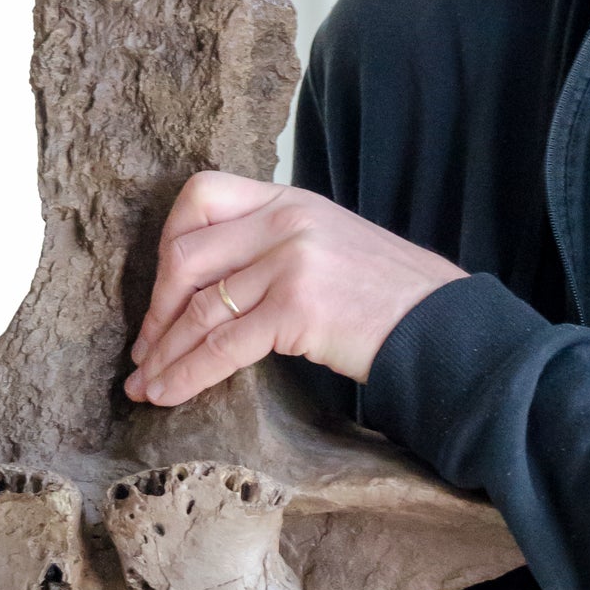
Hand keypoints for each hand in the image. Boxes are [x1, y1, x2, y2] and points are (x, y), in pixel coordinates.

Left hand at [124, 173, 465, 406]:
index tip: (161, 293)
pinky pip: (222, 346)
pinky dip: (186, 375)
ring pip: (198, 309)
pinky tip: (168, 394)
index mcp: (291, 199)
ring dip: (162, 354)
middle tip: (144, 351)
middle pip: (185, 255)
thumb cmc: (392, 298)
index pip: (201, 196)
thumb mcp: (332, 245)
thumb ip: (275, 247)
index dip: (167, 245)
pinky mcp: (298, 308)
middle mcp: (287, 220)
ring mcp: (292, 261)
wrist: (446, 326)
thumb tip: (212, 288)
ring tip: (144, 386)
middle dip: (155, 312)